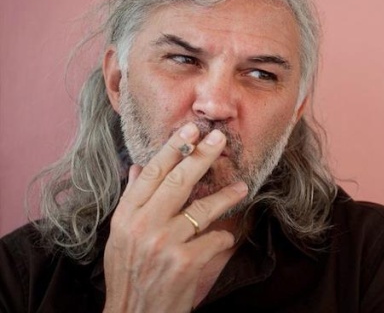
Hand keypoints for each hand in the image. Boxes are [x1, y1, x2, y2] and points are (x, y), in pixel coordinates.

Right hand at [102, 123, 247, 312]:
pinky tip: (224, 239)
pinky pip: (214, 239)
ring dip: (225, 196)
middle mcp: (144, 226)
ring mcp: (165, 244)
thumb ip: (132, 201)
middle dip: (202, 156)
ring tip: (241, 187)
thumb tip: (139, 168)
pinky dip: (223, 238)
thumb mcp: (120, 237)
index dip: (173, 148)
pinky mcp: (185, 263)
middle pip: (178, 181)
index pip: (152, 174)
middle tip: (220, 138)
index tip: (190, 129)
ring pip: (202, 208)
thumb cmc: (128, 275)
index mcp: (126, 217)